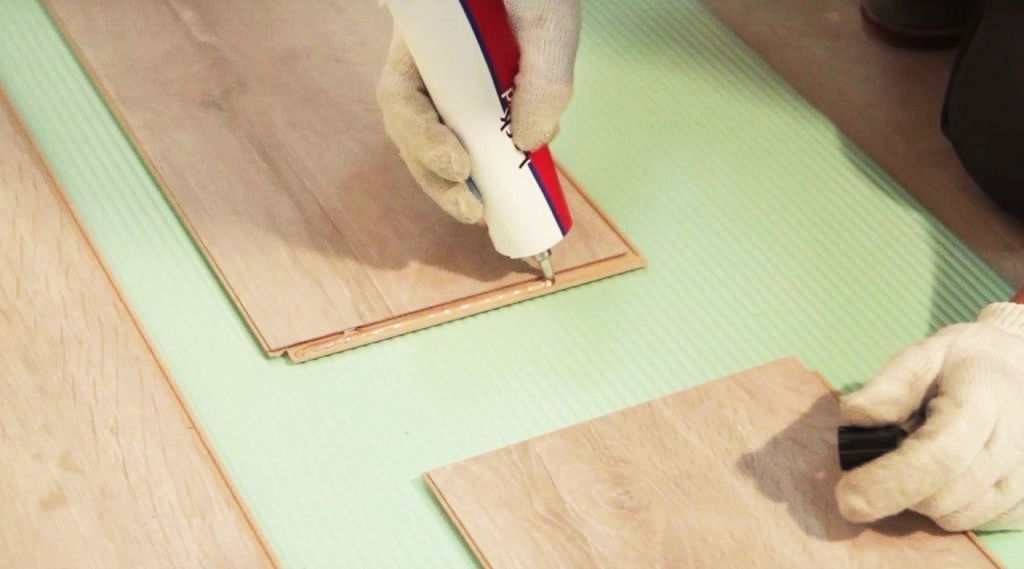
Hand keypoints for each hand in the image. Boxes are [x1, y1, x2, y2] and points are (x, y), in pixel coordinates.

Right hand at [376, 0, 580, 223]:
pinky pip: (466, 136)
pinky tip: (508, 181)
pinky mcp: (475, 97)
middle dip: (436, 178)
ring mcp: (446, 85)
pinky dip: (483, 164)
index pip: (400, 96)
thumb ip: (542, 73)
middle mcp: (425, 68)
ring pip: (434, 140)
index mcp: (422, 42)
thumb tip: (531, 141)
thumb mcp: (544, 15)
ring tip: (483, 213)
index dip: (422, 139)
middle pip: (411, 131)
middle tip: (472, 211)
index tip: (459, 165)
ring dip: (453, 182)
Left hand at [836, 303, 1023, 530]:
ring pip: (953, 516)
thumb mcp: (924, 356)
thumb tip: (855, 417)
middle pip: (940, 496)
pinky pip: (971, 523)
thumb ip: (889, 386)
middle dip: (895, 486)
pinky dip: (945, 505)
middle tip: (887, 453)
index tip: (846, 497)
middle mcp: (1015, 446)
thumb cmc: (967, 363)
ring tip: (923, 455)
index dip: (889, 481)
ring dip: (920, 497)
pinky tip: (948, 472)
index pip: (939, 455)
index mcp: (984, 402)